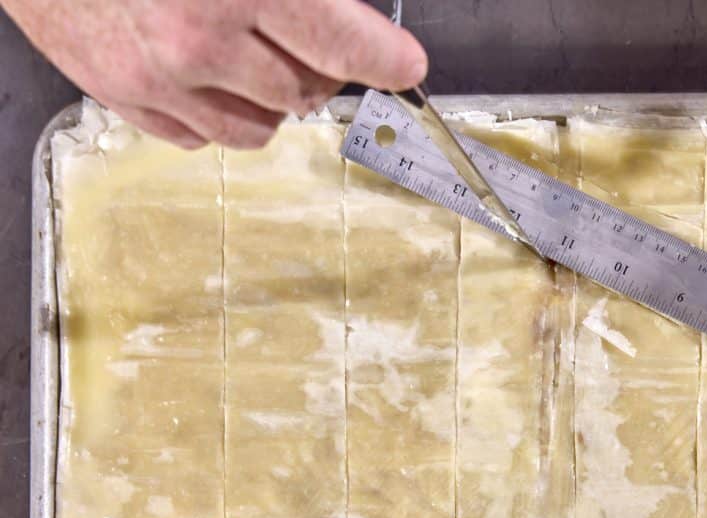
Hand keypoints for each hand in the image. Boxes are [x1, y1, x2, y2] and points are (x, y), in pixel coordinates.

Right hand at [2, 0, 426, 148]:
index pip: (342, 41)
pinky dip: (219, 113)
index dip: (386, 58)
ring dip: (275, 100)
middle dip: (324, 69)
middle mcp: (198, 40)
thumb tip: (343, 8)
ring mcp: (157, 79)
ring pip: (259, 129)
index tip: (406, 66)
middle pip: (306, 91)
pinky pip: (200, 138)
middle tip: (316, 43)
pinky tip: (209, 76)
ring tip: (259, 59)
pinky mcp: (122, 99)